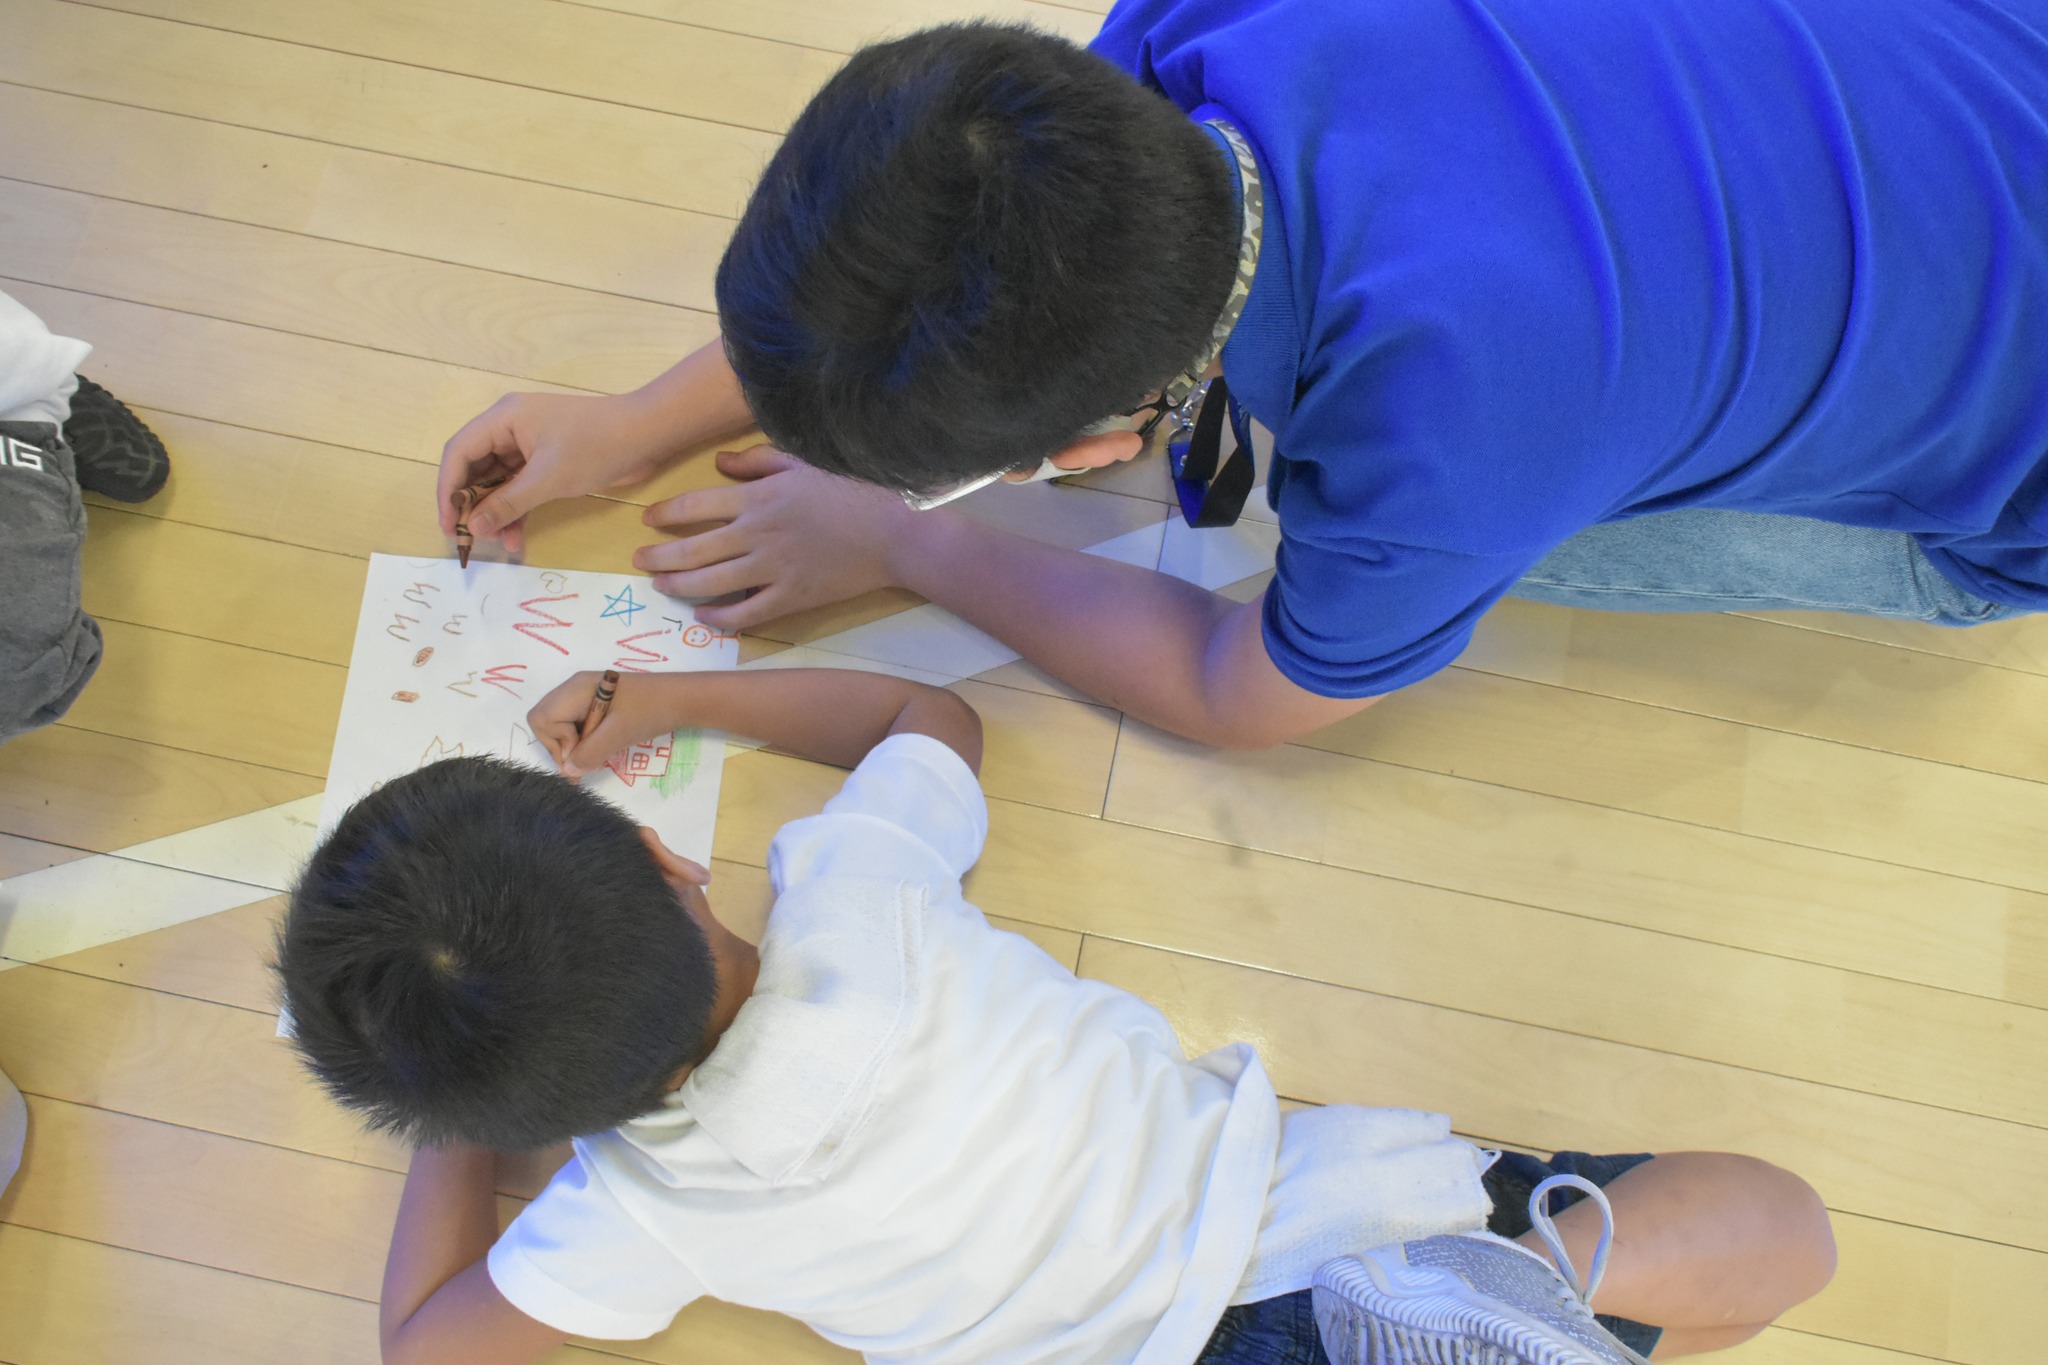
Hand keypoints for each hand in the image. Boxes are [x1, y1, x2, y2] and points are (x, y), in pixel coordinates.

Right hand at [437, 391, 671, 553]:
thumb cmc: (597, 446)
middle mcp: (509, 428)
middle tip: (471, 539)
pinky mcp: (546, 460)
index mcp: (503, 419)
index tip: (447, 525)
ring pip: (498, 482)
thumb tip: (472, 528)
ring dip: (496, 512)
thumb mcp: (548, 478)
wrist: (647, 434)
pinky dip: (517, 510)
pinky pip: (520, 486)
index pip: (458, 453)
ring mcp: (528, 444)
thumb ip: (507, 503)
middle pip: (474, 468)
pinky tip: (517, 537)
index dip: (447, 490)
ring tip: (500, 543)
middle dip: (472, 505)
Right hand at [528, 670, 682, 781]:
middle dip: (560, 745)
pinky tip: (604, 744)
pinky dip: (584, 739)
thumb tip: (568, 771)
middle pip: (545, 720)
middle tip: (587, 758)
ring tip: (599, 753)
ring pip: (560, 725)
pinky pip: (575, 724)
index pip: (542, 718)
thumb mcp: (619, 735)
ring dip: (573, 744)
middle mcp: (574, 688)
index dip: (556, 740)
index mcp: (576, 688)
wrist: (682, 699)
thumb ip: (590, 753)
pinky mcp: (595, 703)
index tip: (582, 750)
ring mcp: (584, 694)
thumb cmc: (651, 711)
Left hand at [635, 445, 921, 629]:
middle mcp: (758, 535)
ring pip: (711, 583)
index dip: (666, 514)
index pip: (696, 505)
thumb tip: (719, 463)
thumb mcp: (803, 463)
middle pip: (693, 549)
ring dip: (678, 585)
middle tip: (638, 559)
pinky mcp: (790, 598)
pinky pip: (745, 613)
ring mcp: (773, 570)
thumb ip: (758, 461)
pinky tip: (703, 615)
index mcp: (759, 498)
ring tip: (660, 584)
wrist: (893, 537)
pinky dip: (719, 617)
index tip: (648, 520)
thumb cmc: (851, 492)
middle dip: (659, 555)